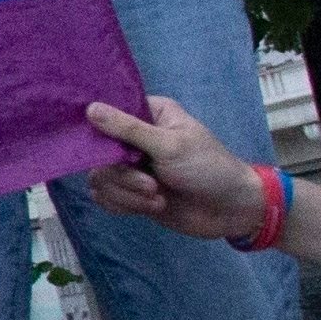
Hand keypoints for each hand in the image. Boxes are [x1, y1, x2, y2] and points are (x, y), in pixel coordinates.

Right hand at [80, 97, 271, 240]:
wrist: (231, 210)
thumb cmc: (208, 169)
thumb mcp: (170, 145)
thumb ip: (128, 129)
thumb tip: (89, 108)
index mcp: (149, 116)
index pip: (106, 113)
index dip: (98, 131)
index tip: (106, 149)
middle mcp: (136, 138)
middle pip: (98, 153)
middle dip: (122, 175)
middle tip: (150, 184)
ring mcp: (132, 167)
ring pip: (100, 178)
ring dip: (127, 193)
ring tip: (157, 197)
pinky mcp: (131, 192)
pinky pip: (105, 197)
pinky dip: (124, 205)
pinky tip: (151, 206)